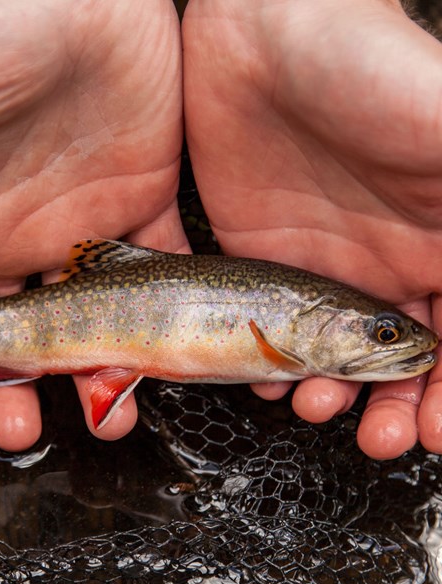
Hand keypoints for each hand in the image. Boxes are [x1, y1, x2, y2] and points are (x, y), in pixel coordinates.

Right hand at [0, 0, 184, 449]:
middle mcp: (13, 240)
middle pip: (8, 338)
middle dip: (9, 390)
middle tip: (16, 431)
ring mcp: (78, 232)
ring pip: (83, 323)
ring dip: (89, 372)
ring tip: (102, 414)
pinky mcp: (139, 210)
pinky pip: (154, 270)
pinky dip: (159, 312)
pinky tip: (157, 352)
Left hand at [183, 0, 441, 457]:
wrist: (264, 36)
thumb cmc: (367, 65)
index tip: (438, 431)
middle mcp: (385, 260)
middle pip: (398, 361)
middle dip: (393, 408)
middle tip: (376, 439)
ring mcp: (323, 264)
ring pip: (332, 357)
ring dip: (331, 394)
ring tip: (316, 410)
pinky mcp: (265, 258)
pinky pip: (271, 329)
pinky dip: (273, 366)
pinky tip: (269, 381)